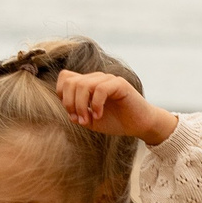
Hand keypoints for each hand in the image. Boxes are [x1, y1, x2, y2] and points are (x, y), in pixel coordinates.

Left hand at [57, 69, 178, 144]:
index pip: (66, 77)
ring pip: (83, 85)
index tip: (71, 113)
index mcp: (88, 83)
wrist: (140, 125)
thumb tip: (69, 112)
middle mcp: (97, 78)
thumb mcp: (91, 120)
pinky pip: (100, 89)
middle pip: (71, 82)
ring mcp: (108, 79)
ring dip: (81, 106)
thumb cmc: (117, 121)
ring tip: (88, 120)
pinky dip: (96, 105)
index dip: (62, 94)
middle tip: (79, 120)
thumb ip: (78, 114)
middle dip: (70, 103)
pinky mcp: (120, 84)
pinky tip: (99, 115)